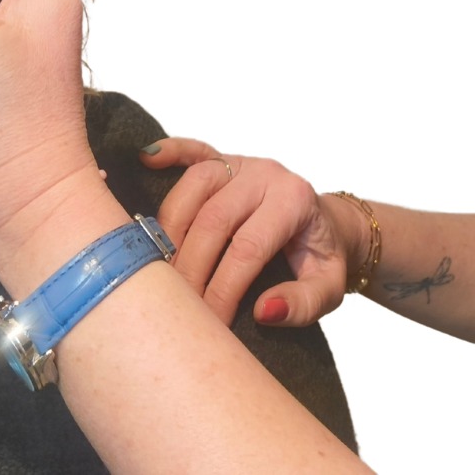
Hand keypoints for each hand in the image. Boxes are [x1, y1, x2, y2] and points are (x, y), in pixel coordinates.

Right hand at [141, 139, 360, 327]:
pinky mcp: (225, 159)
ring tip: (158, 270)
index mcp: (294, 201)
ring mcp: (243, 163)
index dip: (223, 289)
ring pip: (193, 186)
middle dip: (190, 269)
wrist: (326, 225)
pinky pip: (194, 150)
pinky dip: (171, 151)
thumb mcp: (327, 288)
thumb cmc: (321, 257)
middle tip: (178, 308)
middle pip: (214, 219)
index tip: (209, 324)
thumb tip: (264, 310)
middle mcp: (267, 174)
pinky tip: (147, 157)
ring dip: (169, 229)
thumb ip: (303, 303)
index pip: (248, 248)